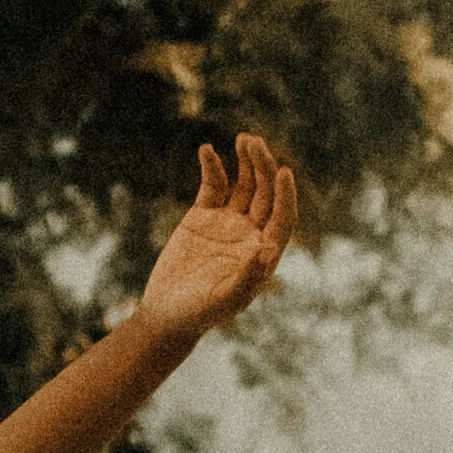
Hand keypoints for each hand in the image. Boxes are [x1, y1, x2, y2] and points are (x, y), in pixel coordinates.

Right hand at [138, 132, 299, 341]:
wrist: (166, 313)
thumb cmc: (199, 314)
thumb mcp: (225, 299)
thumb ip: (248, 277)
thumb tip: (268, 249)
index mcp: (263, 253)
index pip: (282, 217)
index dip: (285, 195)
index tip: (283, 172)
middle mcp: (250, 234)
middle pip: (264, 192)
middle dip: (262, 167)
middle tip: (253, 143)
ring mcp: (227, 222)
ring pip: (243, 184)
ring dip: (245, 161)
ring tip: (244, 138)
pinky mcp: (202, 215)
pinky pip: (213, 184)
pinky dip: (212, 167)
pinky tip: (207, 150)